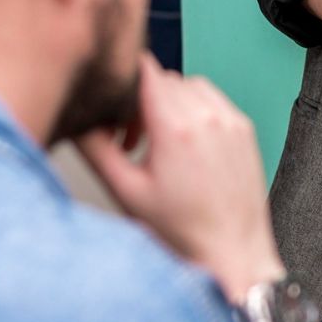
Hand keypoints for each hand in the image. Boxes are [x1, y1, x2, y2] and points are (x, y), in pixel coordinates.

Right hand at [75, 53, 283, 299]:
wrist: (231, 252)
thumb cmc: (181, 231)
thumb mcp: (125, 191)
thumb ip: (95, 148)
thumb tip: (77, 119)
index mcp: (176, 128)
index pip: (145, 70)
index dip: (124, 80)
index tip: (113, 100)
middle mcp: (208, 117)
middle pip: (164, 80)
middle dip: (143, 100)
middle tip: (131, 139)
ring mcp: (231, 121)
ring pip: (190, 86)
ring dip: (170, 103)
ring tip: (159, 142)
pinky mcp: (245, 130)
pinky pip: (214, 100)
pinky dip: (195, 110)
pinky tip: (186, 144)